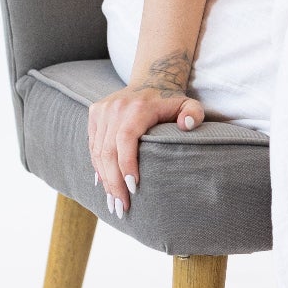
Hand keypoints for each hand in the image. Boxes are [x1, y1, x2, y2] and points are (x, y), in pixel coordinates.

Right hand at [87, 82, 205, 217]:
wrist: (151, 79)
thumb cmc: (171, 100)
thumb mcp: (189, 103)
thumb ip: (194, 113)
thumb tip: (188, 125)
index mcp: (137, 107)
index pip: (126, 139)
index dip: (126, 164)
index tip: (132, 189)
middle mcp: (115, 108)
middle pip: (108, 151)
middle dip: (114, 183)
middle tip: (121, 208)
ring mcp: (102, 110)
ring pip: (98, 151)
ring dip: (105, 180)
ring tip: (113, 203)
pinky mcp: (94, 114)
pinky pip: (93, 146)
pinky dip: (98, 167)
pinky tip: (104, 185)